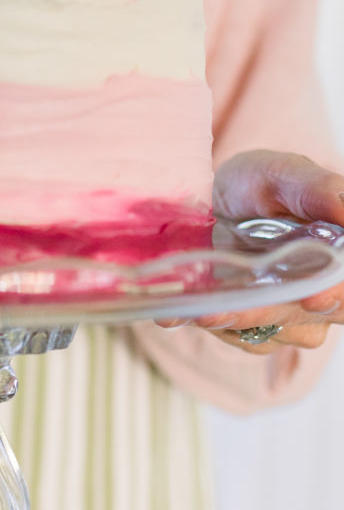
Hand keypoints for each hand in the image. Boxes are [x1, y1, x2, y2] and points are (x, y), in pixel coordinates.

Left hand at [168, 150, 343, 353]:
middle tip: (237, 309)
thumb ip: (317, 189)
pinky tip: (181, 314)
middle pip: (312, 318)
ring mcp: (286, 312)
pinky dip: (210, 324)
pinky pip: (238, 335)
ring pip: (273, 331)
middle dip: (273, 313)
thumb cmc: (259, 183)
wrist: (212, 198)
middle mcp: (321, 291)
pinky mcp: (249, 323)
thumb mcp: (284, 174)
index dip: (336, 293)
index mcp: (340, 258)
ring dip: (238, 322)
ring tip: (203, 311)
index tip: (314, 298)